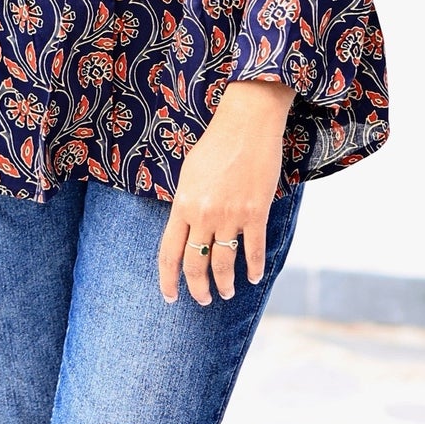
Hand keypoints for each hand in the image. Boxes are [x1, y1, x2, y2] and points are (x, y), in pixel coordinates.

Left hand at [159, 79, 293, 304]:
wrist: (247, 123)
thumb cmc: (216, 144)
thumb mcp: (189, 175)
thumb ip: (185, 204)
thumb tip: (186, 229)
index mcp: (182, 205)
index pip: (168, 253)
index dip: (168, 280)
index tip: (171, 297)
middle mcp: (203, 215)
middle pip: (195, 264)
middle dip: (198, 288)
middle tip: (203, 300)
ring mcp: (230, 215)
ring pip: (224, 263)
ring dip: (225, 284)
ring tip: (227, 293)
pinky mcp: (256, 212)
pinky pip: (254, 250)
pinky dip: (254, 268)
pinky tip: (253, 278)